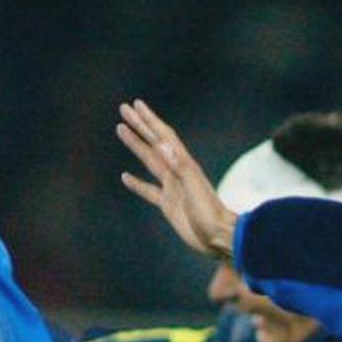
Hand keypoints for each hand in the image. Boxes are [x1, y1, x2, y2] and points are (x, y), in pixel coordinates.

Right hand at [116, 99, 236, 259]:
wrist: (219, 236)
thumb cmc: (209, 214)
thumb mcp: (194, 188)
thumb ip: (180, 167)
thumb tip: (163, 146)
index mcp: (182, 164)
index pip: (162, 136)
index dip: (148, 120)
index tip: (134, 105)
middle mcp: (176, 171)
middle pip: (153, 143)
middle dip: (139, 126)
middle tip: (123, 110)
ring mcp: (171, 187)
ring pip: (149, 161)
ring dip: (136, 145)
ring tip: (122, 132)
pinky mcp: (168, 204)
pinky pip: (148, 189)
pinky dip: (136, 182)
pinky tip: (125, 177)